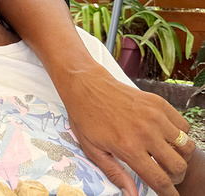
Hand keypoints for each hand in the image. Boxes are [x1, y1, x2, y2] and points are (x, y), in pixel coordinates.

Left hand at [64, 74, 193, 195]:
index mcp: (128, 147)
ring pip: (186, 147)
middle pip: (178, 166)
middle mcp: (146, 132)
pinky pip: (184, 126)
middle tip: (165, 175)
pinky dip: (180, 135)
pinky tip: (164, 136)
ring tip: (165, 155)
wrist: (86, 86)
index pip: (159, 179)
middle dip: (175, 177)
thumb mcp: (93, 150)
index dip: (168, 193)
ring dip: (179, 156)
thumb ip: (115, 173)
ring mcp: (155, 117)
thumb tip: (132, 194)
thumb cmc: (86, 118)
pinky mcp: (159, 104)